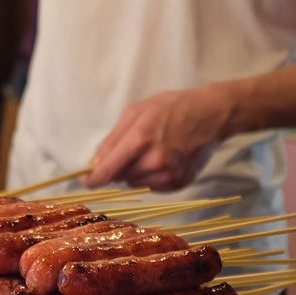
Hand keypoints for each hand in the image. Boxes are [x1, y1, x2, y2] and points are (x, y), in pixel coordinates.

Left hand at [83, 86, 232, 189]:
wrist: (210, 115)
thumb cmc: (170, 108)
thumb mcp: (135, 112)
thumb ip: (112, 140)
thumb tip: (95, 164)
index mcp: (139, 140)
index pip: (107, 171)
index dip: (92, 179)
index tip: (85, 181)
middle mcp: (154, 162)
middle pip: (120, 177)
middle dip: (118, 166)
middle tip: (132, 148)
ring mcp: (168, 176)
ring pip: (135, 183)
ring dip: (135, 171)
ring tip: (151, 150)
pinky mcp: (179, 184)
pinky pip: (152, 186)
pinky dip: (151, 176)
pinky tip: (163, 159)